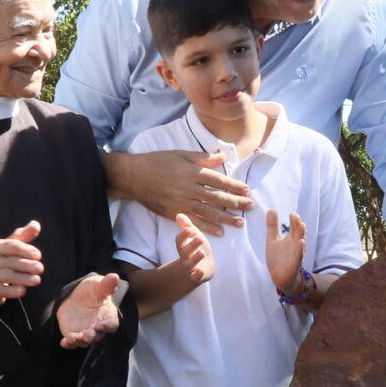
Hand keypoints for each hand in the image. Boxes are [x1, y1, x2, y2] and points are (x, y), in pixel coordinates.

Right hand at [0, 222, 43, 306]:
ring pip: (6, 276)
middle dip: (26, 265)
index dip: (25, 250)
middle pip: (10, 262)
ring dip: (22, 278)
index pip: (11, 246)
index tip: (38, 255)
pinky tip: (23, 291)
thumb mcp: (11, 247)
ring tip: (36, 280)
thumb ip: (23, 236)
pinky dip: (11, 291)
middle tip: (40, 268)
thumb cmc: (3, 260)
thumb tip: (35, 224)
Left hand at [57, 273, 121, 349]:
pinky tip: (64, 342)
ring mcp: (85, 332)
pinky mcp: (73, 333)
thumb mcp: (98, 285)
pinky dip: (68, 344)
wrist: (78, 295)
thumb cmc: (93, 290)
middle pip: (97, 335)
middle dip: (92, 336)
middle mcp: (98, 327)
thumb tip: (114, 277)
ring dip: (79, 341)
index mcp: (108, 316)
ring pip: (84, 341)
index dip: (107, 326)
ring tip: (72, 338)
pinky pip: (72, 342)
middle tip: (87, 335)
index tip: (101, 325)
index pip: (111, 324)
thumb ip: (106, 284)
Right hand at [123, 150, 250, 233]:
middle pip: (216, 197)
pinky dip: (207, 228)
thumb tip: (224, 157)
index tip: (247, 190)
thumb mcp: (181, 154)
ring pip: (208, 212)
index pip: (218, 180)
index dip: (234, 186)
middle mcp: (188, 188)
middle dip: (235, 203)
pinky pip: (194, 222)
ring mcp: (181, 202)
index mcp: (191, 171)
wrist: (134, 176)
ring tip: (240, 222)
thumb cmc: (158, 162)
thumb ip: (203, 158)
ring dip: (226, 218)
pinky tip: (220, 232)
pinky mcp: (174, 212)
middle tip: (250, 207)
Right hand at [171, 214, 215, 288]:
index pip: (180, 241)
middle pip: (185, 251)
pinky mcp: (196, 276)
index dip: (183, 236)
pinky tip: (200, 271)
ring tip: (202, 253)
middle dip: (191, 245)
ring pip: (189, 264)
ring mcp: (190, 267)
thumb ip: (187, 226)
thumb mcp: (194, 236)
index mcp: (183, 246)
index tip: (189, 230)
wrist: (204, 267)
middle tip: (199, 238)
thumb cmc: (197, 248)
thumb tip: (178, 214)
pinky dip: (197, 275)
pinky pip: (195, 277)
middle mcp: (184, 257)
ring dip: (194, 259)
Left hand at [265, 209, 306, 292]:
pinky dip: (300, 249)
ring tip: (302, 226)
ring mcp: (296, 254)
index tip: (292, 213)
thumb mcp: (272, 239)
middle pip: (299, 233)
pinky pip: (299, 256)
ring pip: (301, 243)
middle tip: (296, 216)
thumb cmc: (278, 258)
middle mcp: (296, 245)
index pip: (294, 227)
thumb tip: (271, 209)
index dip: (294, 221)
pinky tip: (301, 242)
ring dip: (302, 234)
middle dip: (298, 225)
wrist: (280, 277)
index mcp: (291, 238)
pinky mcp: (295, 263)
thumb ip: (272, 226)